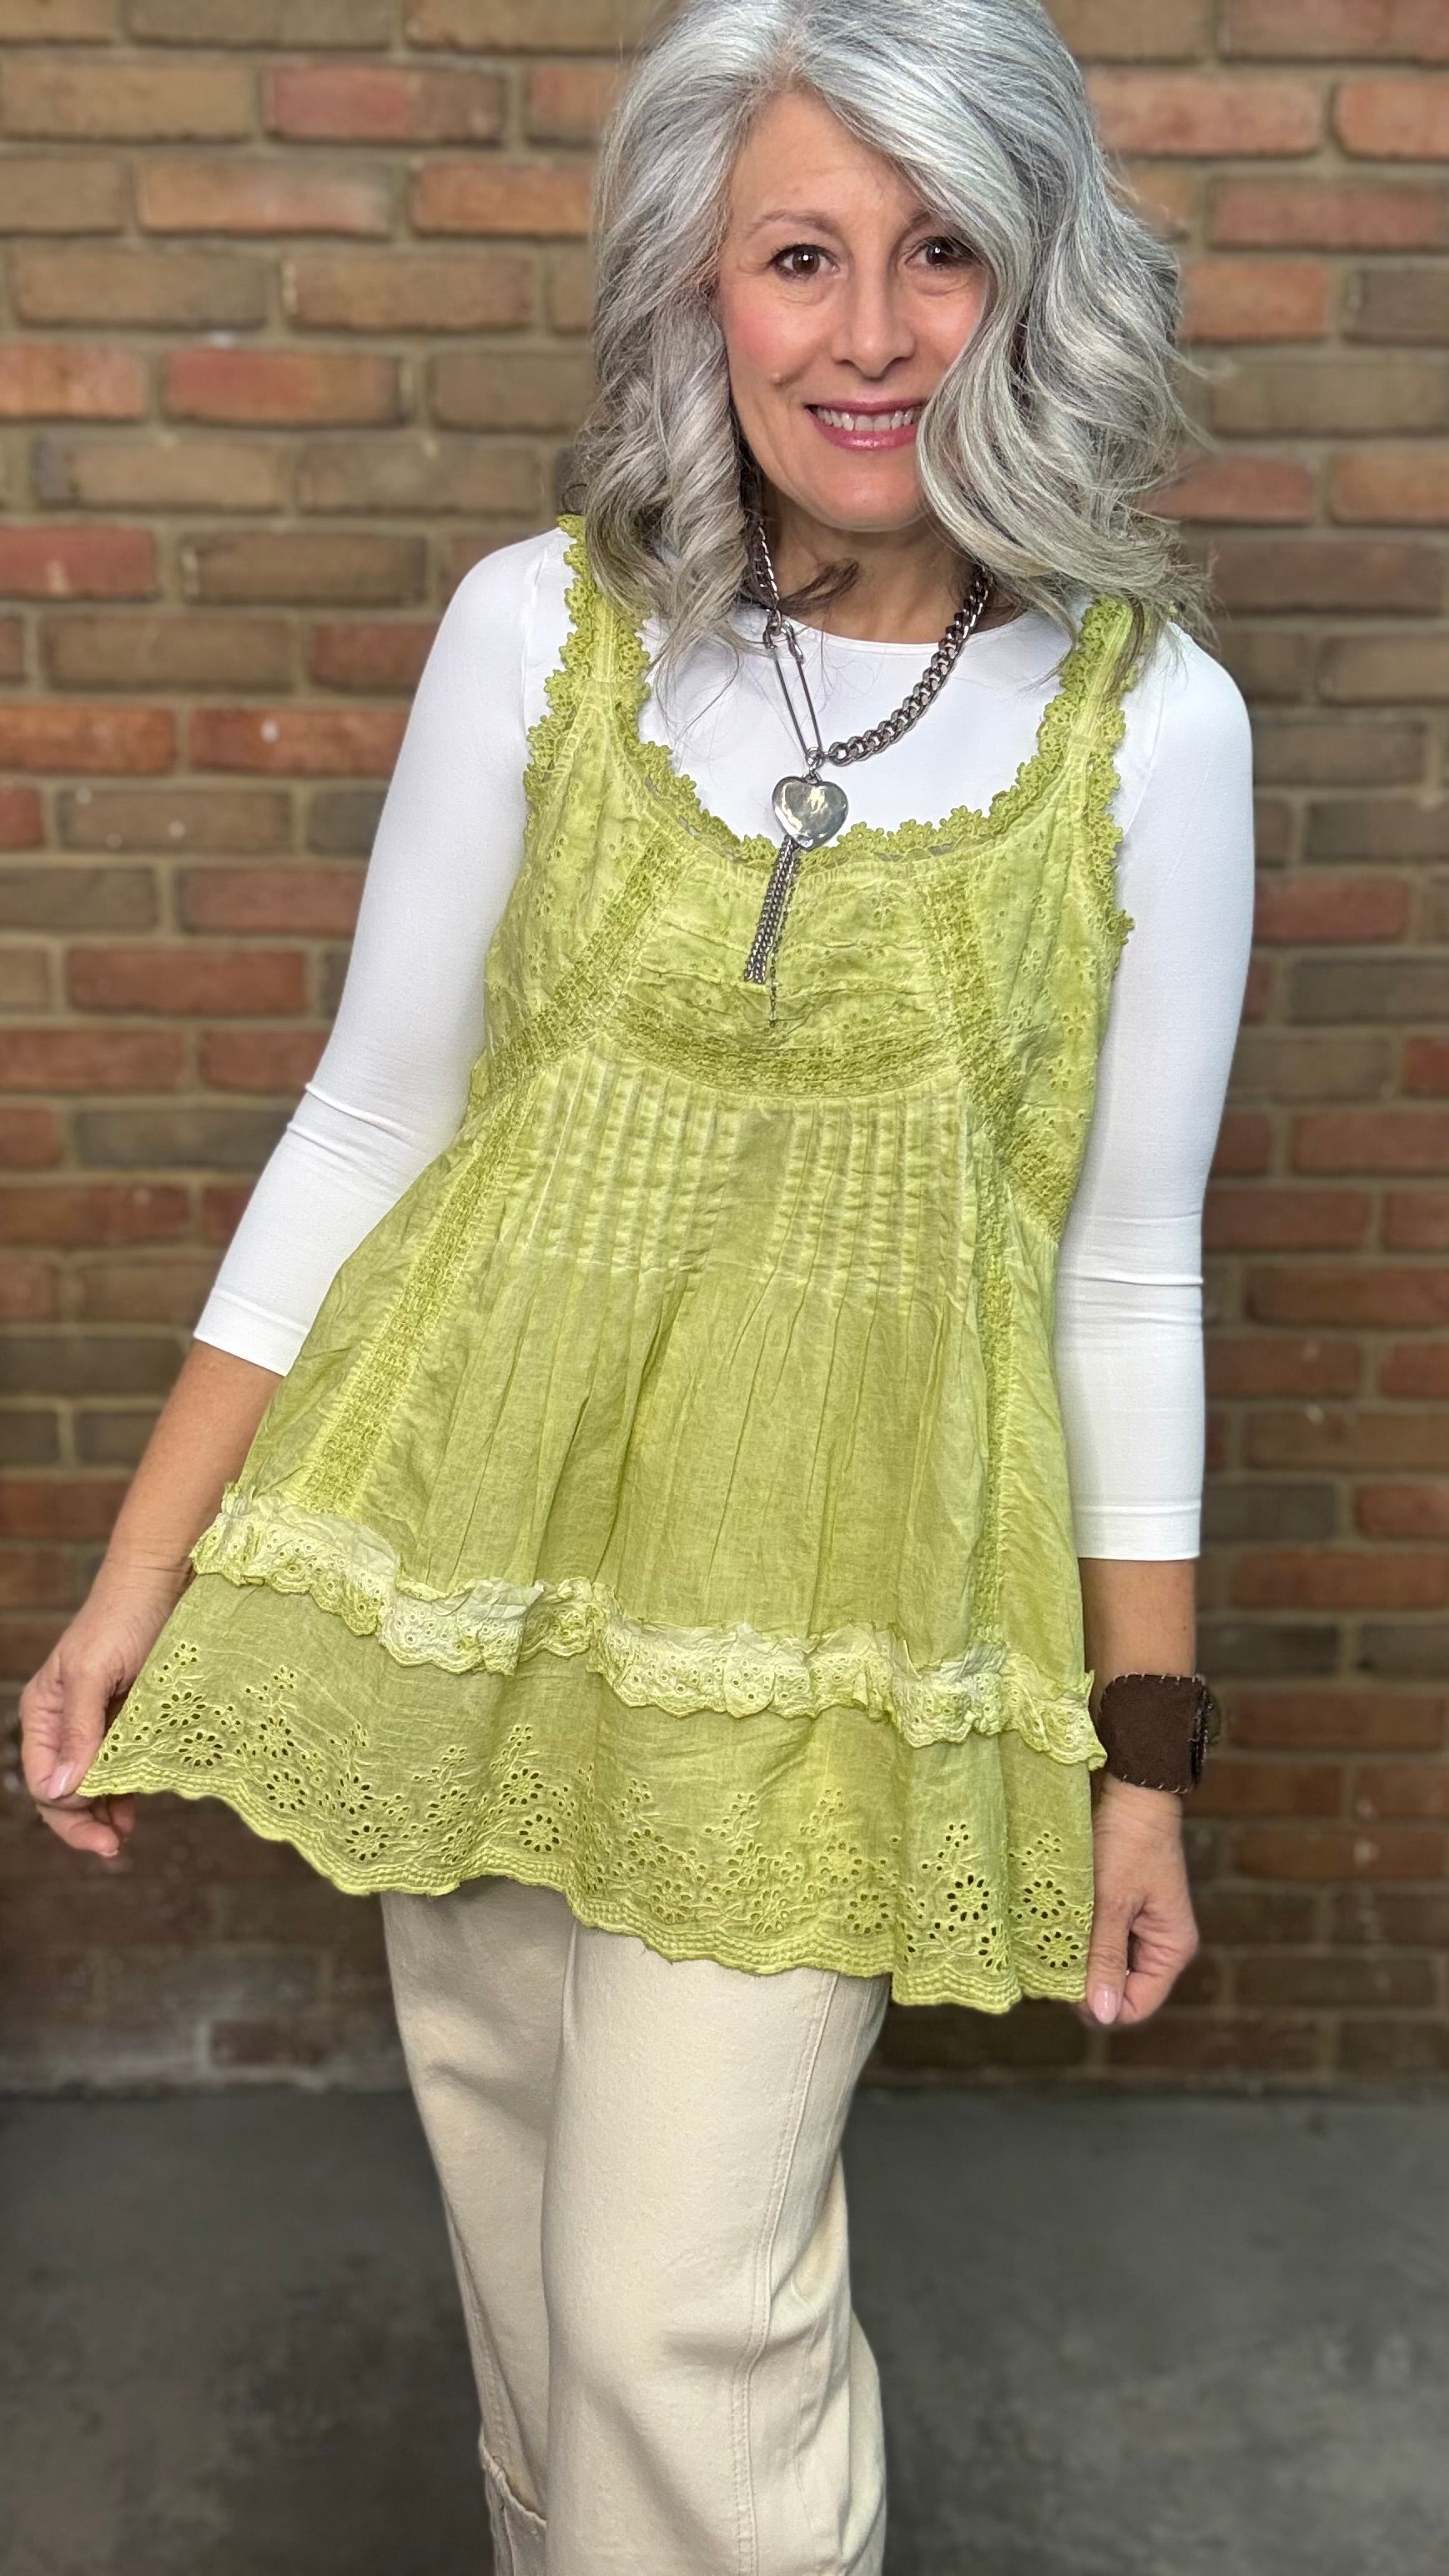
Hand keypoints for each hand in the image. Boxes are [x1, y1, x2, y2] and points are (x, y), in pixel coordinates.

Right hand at [19, 1557, 187, 1863]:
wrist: (163, 1583)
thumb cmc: (122, 1620)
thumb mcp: (92, 1674)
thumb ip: (77, 1732)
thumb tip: (60, 1791)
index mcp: (42, 1713)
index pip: (43, 1780)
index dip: (66, 1808)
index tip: (99, 1819)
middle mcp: (64, 1724)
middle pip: (62, 1791)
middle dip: (81, 1822)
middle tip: (111, 1848)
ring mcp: (98, 1726)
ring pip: (92, 1786)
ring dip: (104, 1814)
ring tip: (123, 1837)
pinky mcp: (130, 1722)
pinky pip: (121, 1769)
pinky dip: (124, 1794)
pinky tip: (133, 1814)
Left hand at [1076, 1774, 1198, 2029]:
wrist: (1133, 1793)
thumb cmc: (1128, 1842)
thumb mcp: (1112, 1902)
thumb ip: (1106, 1958)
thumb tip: (1101, 2014)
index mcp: (1171, 1949)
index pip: (1135, 2006)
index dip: (1098, 2005)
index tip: (1062, 1982)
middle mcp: (1161, 1946)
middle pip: (1121, 1990)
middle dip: (1087, 1981)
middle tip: (1054, 1956)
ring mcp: (1143, 1930)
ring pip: (1108, 1967)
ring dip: (1082, 1958)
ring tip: (1056, 1937)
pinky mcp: (1126, 1913)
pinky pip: (1103, 1943)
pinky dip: (1083, 1939)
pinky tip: (1063, 1924)